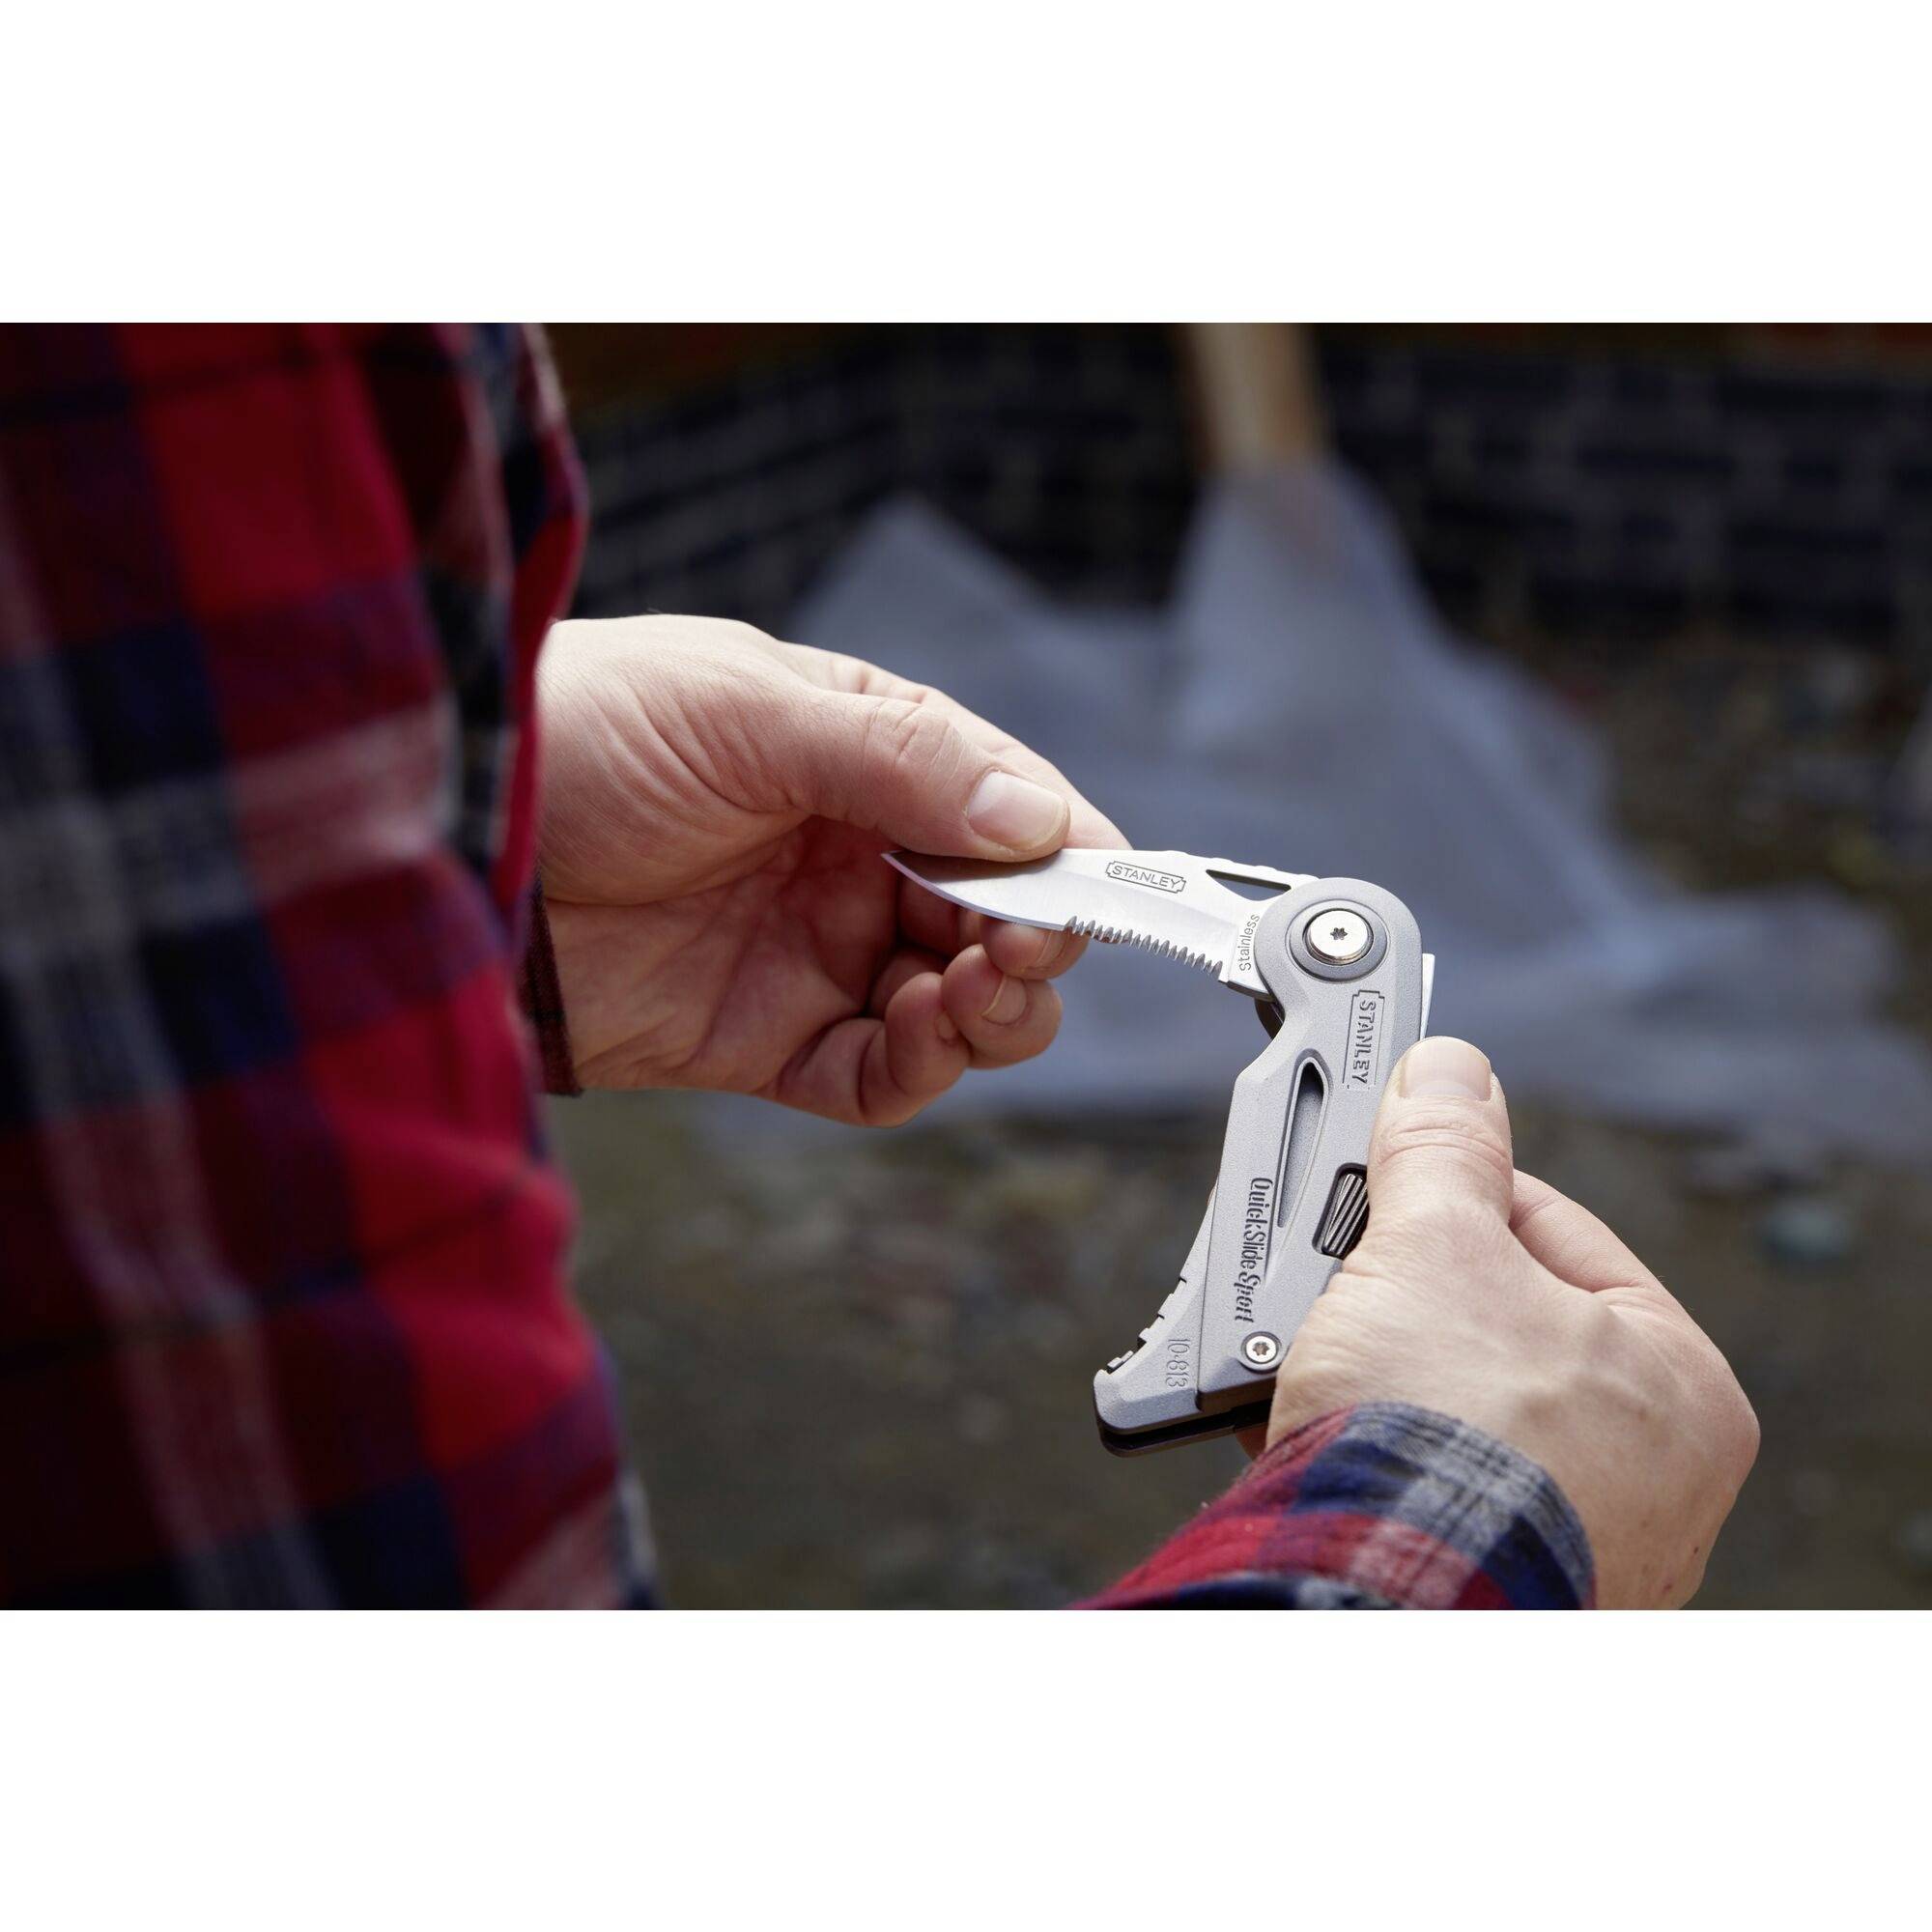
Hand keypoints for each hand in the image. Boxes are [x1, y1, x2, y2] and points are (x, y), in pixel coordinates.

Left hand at [534, 615, 1124, 1122]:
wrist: (445, 834)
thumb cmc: (585, 733)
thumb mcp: (746, 711)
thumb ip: (900, 762)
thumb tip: (1038, 820)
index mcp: (869, 758)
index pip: (1011, 809)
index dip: (1068, 854)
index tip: (1099, 891)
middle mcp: (859, 859)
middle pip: (1004, 920)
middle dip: (1038, 939)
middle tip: (1020, 944)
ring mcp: (816, 952)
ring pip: (961, 1007)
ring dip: (996, 1008)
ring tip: (972, 985)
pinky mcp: (765, 1039)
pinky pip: (878, 1074)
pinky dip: (923, 1065)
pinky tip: (919, 1028)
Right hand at [1263, 1036, 1759, 1607]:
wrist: (1374, 1592)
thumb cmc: (1442, 1431)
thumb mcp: (1432, 1246)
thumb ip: (1442, 1148)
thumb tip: (1450, 1069)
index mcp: (1679, 1385)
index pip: (1554, 1232)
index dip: (1453, 1191)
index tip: (1386, 1176)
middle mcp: (1648, 1475)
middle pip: (1497, 1321)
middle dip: (1402, 1290)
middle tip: (1340, 1266)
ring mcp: (1569, 1536)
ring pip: (1449, 1401)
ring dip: (1370, 1366)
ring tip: (1313, 1343)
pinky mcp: (1485, 1577)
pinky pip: (1417, 1474)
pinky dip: (1362, 1441)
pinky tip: (1305, 1417)